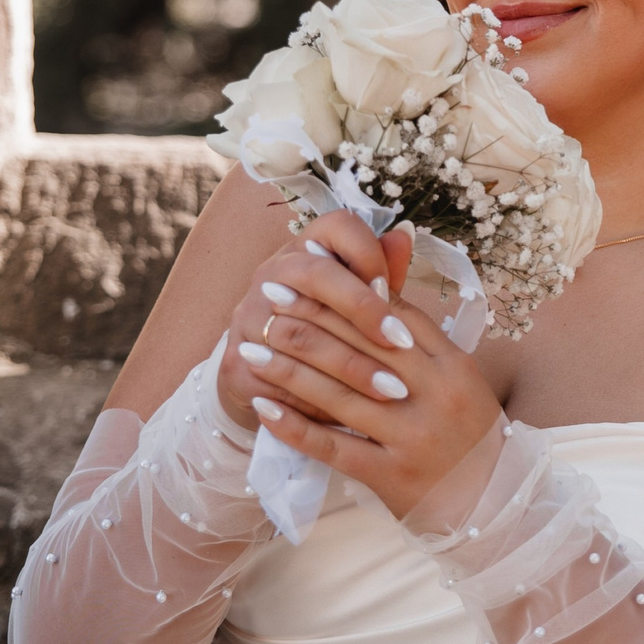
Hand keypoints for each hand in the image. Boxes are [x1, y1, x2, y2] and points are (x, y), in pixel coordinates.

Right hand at [217, 211, 412, 435]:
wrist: (265, 380)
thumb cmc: (327, 332)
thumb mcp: (356, 302)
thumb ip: (381, 273)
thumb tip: (405, 235)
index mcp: (305, 251)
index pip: (335, 228)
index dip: (367, 253)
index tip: (392, 287)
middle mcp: (271, 277)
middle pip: (315, 274)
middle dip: (363, 309)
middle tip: (403, 343)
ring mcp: (248, 320)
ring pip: (300, 334)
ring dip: (351, 364)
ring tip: (393, 388)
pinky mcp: (238, 366)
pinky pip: (282, 382)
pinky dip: (322, 399)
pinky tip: (358, 415)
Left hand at [231, 225, 507, 518]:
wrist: (492, 504)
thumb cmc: (468, 433)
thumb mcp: (459, 378)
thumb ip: (420, 336)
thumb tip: (378, 283)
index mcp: (453, 366)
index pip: (391, 317)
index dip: (345, 291)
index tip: (307, 272)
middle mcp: (435, 397)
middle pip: (361, 347)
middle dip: (308, 318)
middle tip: (269, 296)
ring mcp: (413, 438)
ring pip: (339, 394)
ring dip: (288, 368)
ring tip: (251, 347)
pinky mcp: (392, 476)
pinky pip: (332, 446)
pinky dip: (294, 426)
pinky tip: (263, 407)